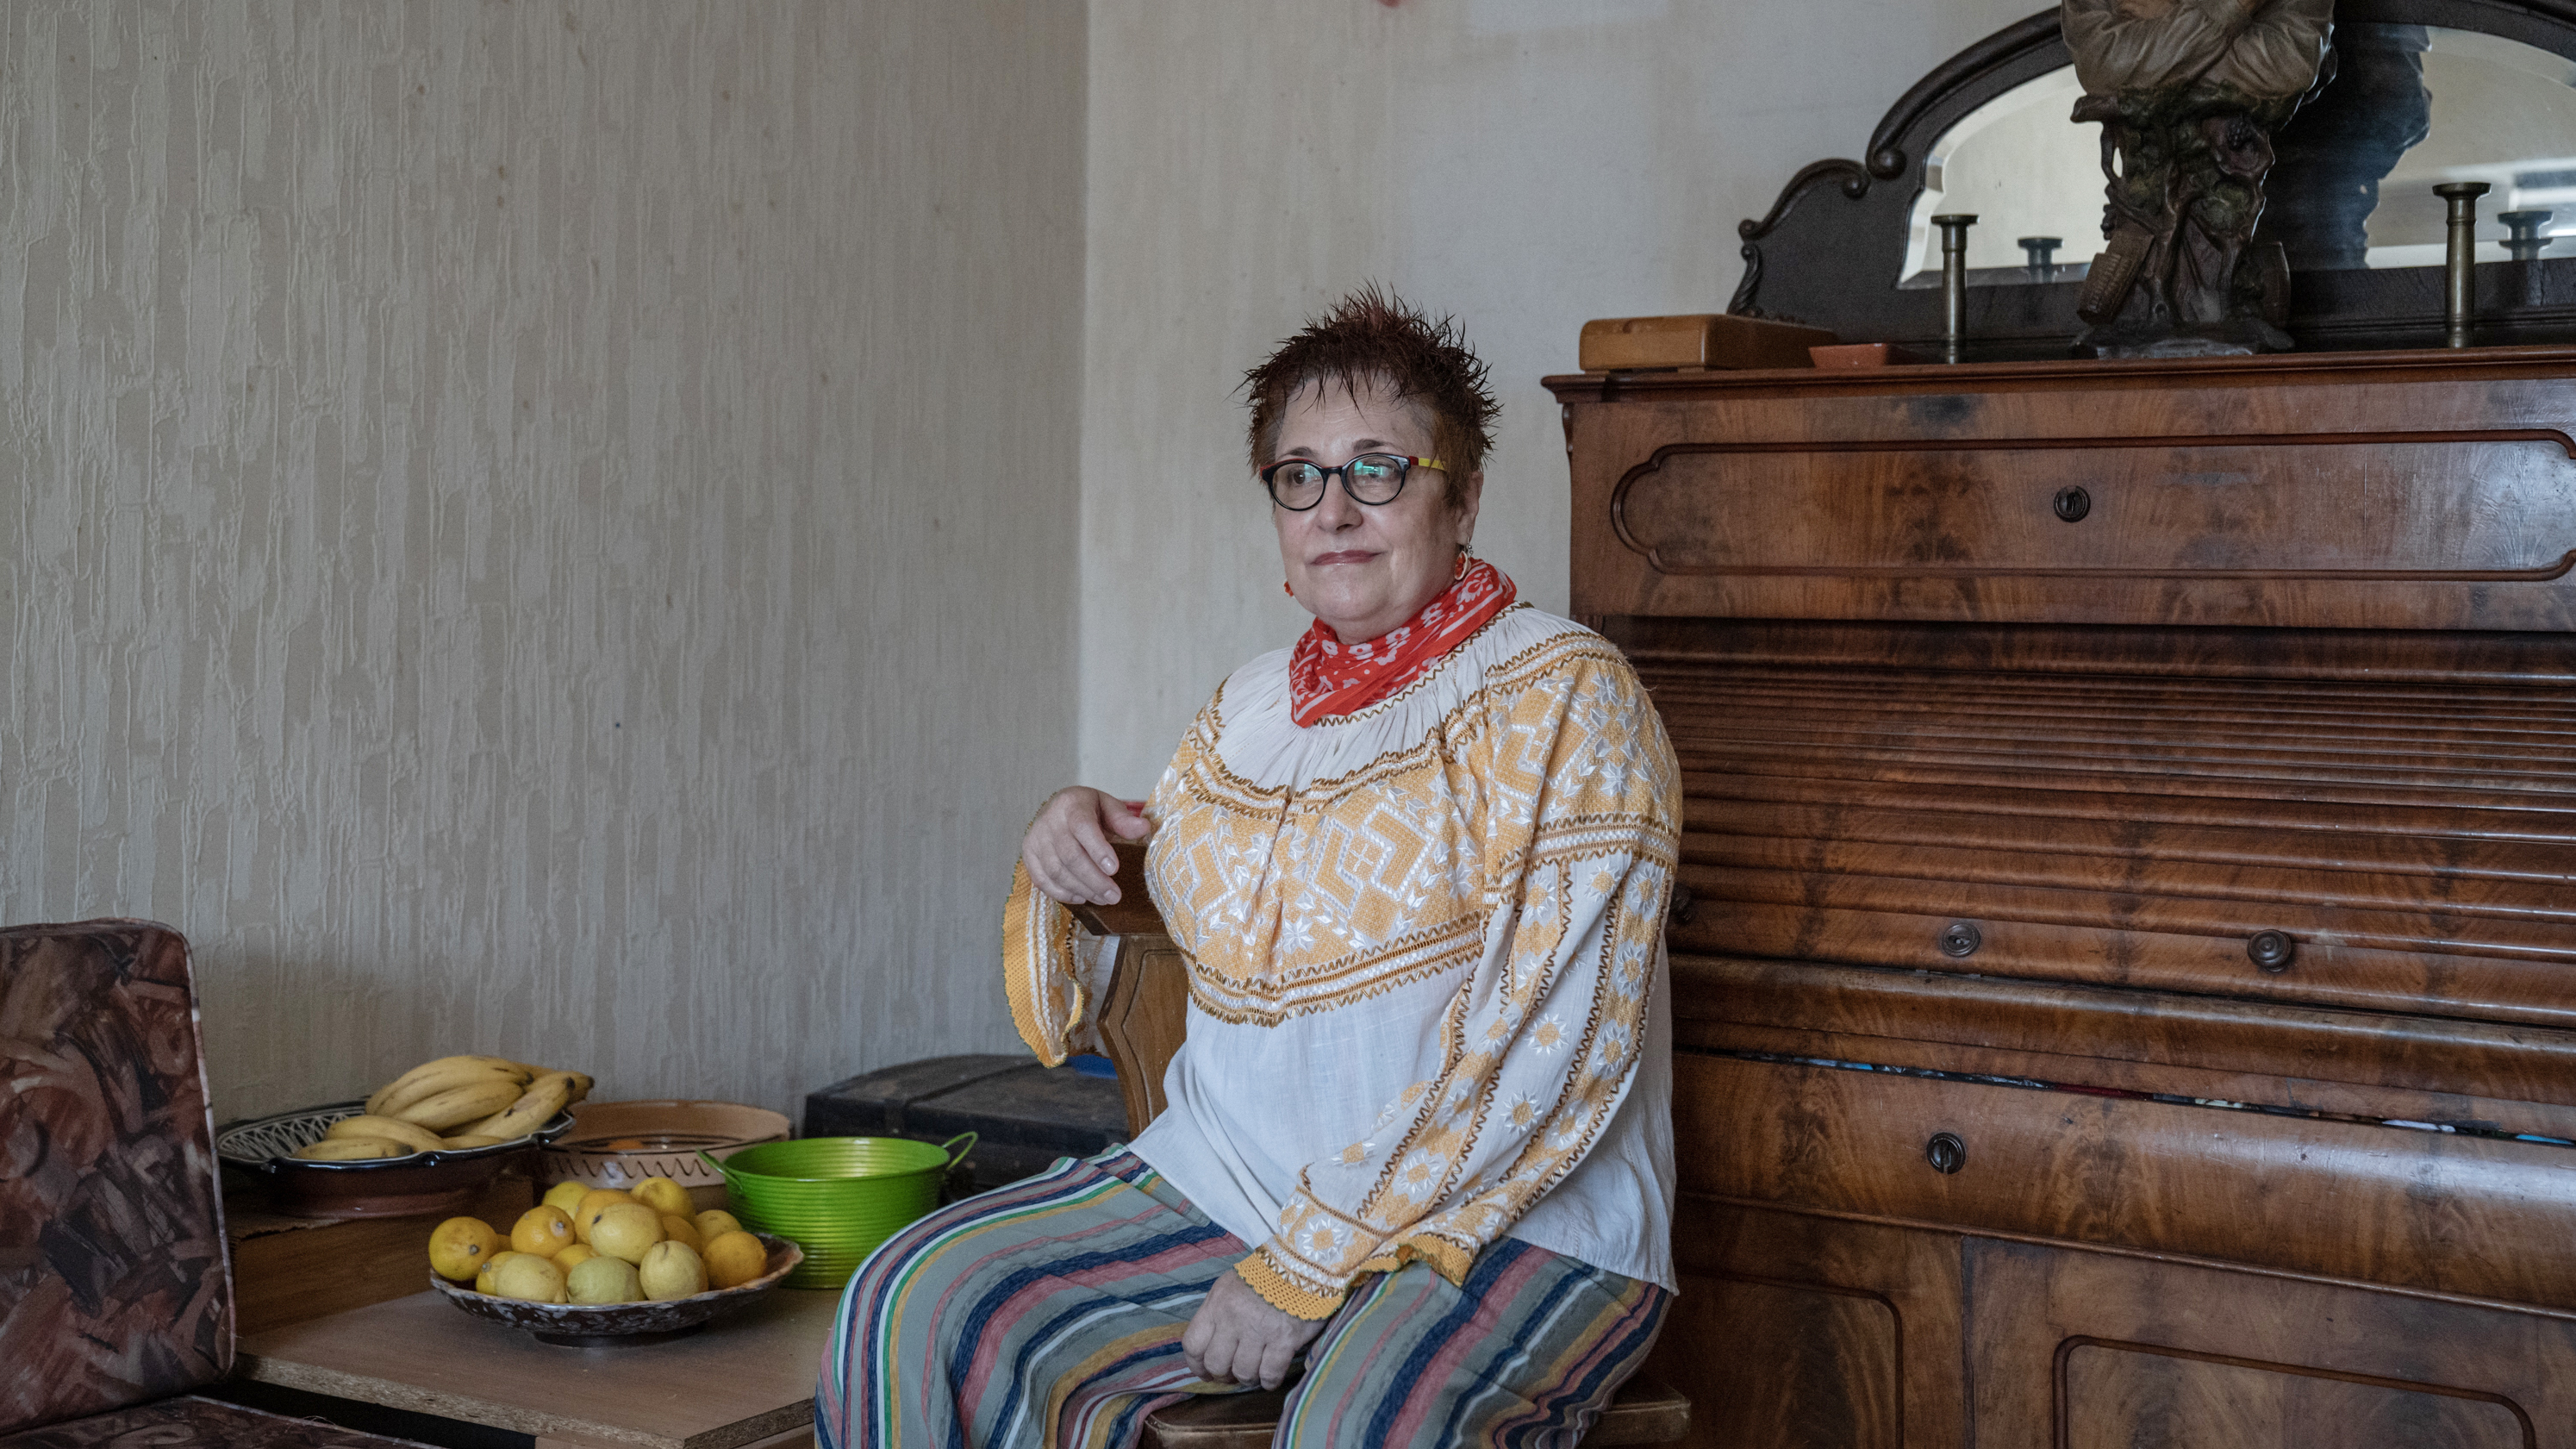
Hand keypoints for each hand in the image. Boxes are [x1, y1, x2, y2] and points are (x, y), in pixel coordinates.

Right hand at [1021, 787, 1152, 906]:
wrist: (1057, 808)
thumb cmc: (1087, 809)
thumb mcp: (1107, 806)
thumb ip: (1124, 819)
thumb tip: (1143, 828)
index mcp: (1071, 805)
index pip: (1082, 827)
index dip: (1098, 850)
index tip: (1115, 870)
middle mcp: (1049, 822)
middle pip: (1070, 856)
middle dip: (1094, 880)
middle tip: (1114, 896)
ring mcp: (1036, 839)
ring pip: (1057, 871)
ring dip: (1082, 889)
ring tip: (1103, 899)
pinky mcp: (1029, 855)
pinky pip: (1042, 880)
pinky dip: (1062, 893)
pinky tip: (1081, 897)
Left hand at [1182, 1265, 1325, 1390]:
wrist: (1302, 1265)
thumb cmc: (1264, 1277)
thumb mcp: (1229, 1287)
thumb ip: (1217, 1313)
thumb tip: (1212, 1344)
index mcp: (1216, 1304)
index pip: (1193, 1344)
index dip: (1197, 1365)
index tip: (1205, 1372)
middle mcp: (1233, 1319)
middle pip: (1216, 1364)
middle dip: (1223, 1375)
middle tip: (1232, 1374)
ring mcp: (1259, 1331)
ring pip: (1243, 1372)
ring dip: (1248, 1378)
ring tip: (1254, 1372)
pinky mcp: (1283, 1340)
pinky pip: (1269, 1374)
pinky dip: (1268, 1381)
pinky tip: (1270, 1377)